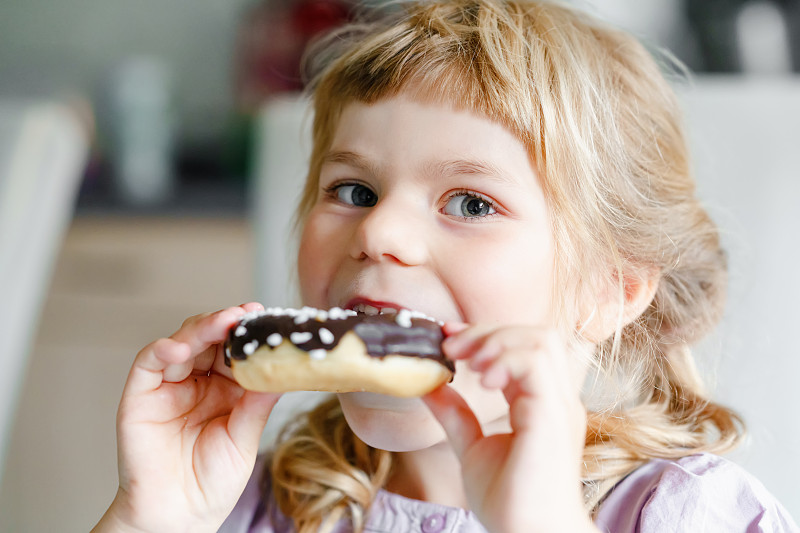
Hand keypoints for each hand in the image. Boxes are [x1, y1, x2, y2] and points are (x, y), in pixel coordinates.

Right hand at [93, 304, 280, 532]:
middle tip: (244, 314)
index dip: (248, 333)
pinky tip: (180, 346)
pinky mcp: (141, 394)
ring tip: (222, 323)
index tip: (265, 316)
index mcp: (225, 389)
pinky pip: (149, 362)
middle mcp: (196, 382)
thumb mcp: (244, 437)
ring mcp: (168, 385)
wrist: (177, 515)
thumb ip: (258, 402)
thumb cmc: (212, 481)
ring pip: (183, 342)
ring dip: (201, 328)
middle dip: (227, 323)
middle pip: (210, 339)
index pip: (235, 350)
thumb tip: (284, 369)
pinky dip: (163, 349)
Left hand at [423, 323, 598, 532]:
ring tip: (469, 361)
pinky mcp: (552, 416)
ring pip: (542, 340)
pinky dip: (505, 360)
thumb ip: (456, 415)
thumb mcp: (472, 447)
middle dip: (490, 332)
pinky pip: (536, 364)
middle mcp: (556, 399)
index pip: (523, 347)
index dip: (486, 335)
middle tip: (452, 346)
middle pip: (537, 334)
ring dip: (497, 341)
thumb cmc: (510, 502)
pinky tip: (482, 379)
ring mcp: (558, 406)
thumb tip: (429, 385)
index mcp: (542, 404)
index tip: (449, 337)